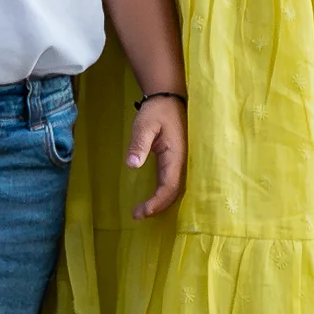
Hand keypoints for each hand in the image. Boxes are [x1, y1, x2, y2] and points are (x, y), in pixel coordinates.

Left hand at [124, 95, 186, 218]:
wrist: (167, 98)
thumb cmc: (157, 111)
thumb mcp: (145, 125)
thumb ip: (139, 144)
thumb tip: (132, 165)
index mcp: (176, 156)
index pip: (170, 186)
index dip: (157, 201)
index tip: (142, 211)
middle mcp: (181, 162)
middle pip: (174, 192)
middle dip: (157, 206)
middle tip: (137, 215)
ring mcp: (179, 162)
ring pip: (174, 189)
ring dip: (160, 202)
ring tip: (142, 211)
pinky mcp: (174, 160)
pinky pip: (170, 182)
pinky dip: (162, 194)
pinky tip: (151, 199)